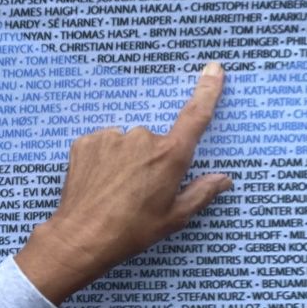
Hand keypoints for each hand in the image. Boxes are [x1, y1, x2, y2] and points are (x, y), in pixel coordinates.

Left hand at [13, 63, 231, 305]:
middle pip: (154, 142)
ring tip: (115, 190)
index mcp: (170, 155)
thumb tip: (223, 179)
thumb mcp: (174, 217)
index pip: (195, 116)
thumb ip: (201, 192)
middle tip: (138, 191)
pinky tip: (98, 183)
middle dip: (150, 160)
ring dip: (124, 160)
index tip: (214, 70)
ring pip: (126, 143)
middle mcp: (142, 139)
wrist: (83, 237)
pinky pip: (101, 145)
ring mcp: (112, 137)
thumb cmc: (133, 231)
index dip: (207, 91)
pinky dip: (102, 160)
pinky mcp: (86, 142)